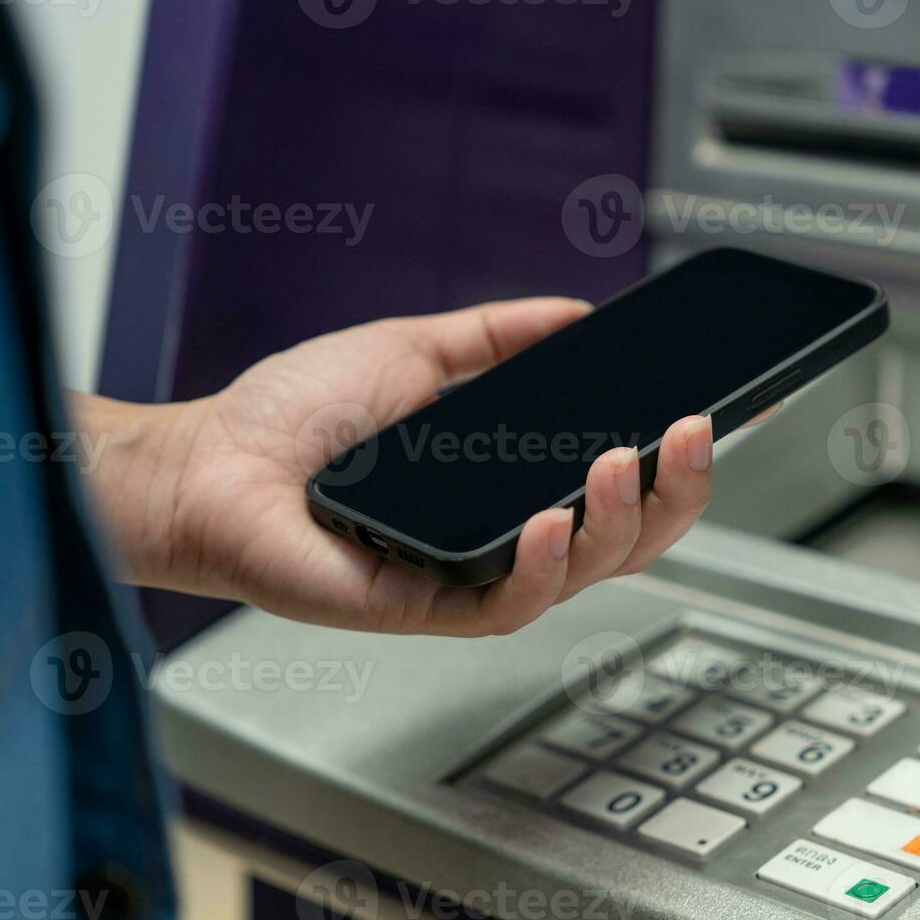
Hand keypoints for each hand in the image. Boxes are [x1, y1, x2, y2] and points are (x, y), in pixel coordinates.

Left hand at [75, 298, 751, 635]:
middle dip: (677, 492)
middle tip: (689, 432)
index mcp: (513, 483)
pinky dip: (543, 565)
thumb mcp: (417, 350)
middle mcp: (507, 537)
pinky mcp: (431, 608)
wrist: (211, 462)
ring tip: (621, 460)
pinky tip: (551, 518)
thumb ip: (499, 335)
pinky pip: (511, 603)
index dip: (676, 465)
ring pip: (587, 574)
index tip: (708, 416)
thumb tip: (577, 311)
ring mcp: (474, 575)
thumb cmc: (297, 416)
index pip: (621, 489)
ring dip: (621, 519)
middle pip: (630, 539)